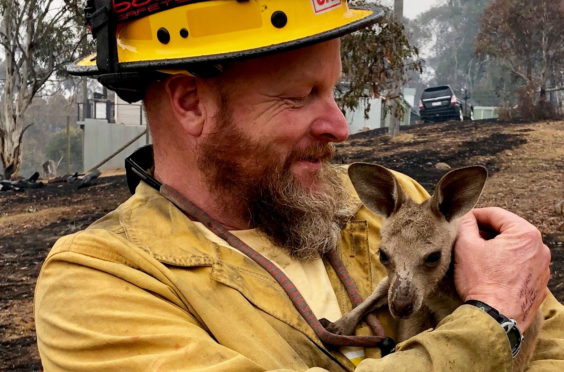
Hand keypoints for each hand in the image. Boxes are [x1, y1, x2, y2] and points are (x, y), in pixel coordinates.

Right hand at [454, 207, 550, 330]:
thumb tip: (466, 217)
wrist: (495, 318)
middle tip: (467, 239)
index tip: (462, 221)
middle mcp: (540, 248)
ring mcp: (543, 267)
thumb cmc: (481, 281)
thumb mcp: (465, 246)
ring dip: (497, 248)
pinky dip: (506, 263)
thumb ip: (466, 224)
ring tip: (478, 256)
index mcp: (525, 234)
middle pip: (508, 230)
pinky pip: (521, 265)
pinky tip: (490, 272)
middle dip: (487, 232)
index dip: (475, 215)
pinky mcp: (539, 284)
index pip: (496, 214)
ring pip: (515, 248)